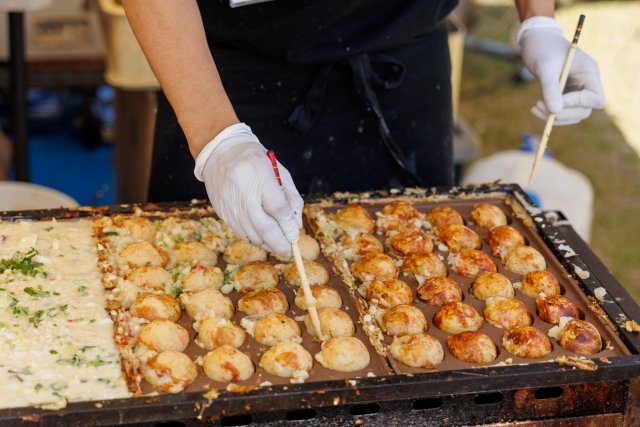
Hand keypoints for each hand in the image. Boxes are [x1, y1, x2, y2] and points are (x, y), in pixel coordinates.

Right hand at [195, 123, 303, 256]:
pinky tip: (262, 237)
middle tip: (287, 251)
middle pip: (264, 227)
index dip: (288, 226)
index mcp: (260, 175)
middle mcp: (243, 191)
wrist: (221, 151)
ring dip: (266, 243)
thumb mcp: (280, 173)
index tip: (295, 236)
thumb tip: (296, 227)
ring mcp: (230, 203)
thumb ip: (291, 199)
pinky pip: (240, 232)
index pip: (278, 208)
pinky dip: (254, 238)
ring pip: (252, 234)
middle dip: (278, 243)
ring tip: (276, 244)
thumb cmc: (256, 162)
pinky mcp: (222, 211)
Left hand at [517, 16, 604, 124]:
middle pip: (583, 111)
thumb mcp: (545, 67)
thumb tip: (554, 112)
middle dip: (561, 114)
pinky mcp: (566, 94)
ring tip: (535, 108)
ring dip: (554, 117)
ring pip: (573, 115)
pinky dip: (550, 113)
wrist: (536, 40)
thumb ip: (550, 88)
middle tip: (537, 108)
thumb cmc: (542, 48)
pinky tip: (536, 107)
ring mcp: (578, 90)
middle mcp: (587, 83)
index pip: (595, 98)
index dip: (576, 104)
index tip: (555, 101)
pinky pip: (563, 112)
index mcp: (589, 72)